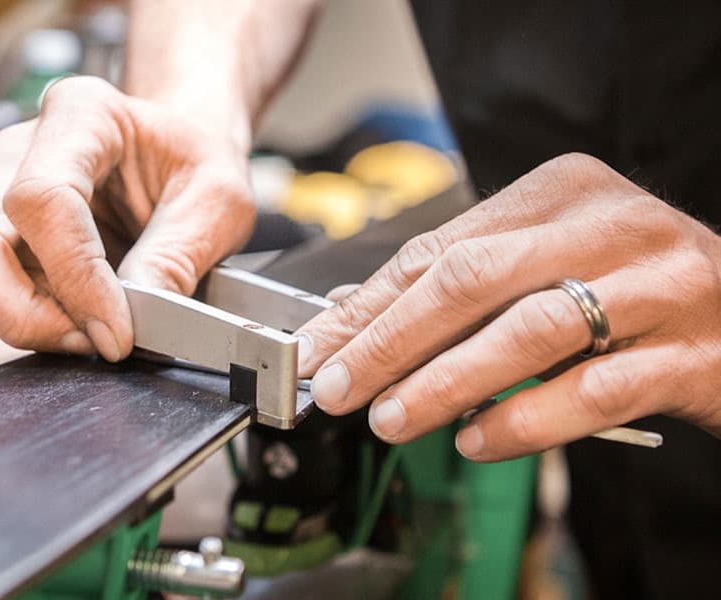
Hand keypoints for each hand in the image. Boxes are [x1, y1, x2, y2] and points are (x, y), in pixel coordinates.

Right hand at [0, 76, 254, 360]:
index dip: (75, 278)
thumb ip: (178, 256)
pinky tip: (73, 322)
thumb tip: (136, 320)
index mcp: (82, 115)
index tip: (118, 330)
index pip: (42, 200)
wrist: (180, 156)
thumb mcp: (219, 202)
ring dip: (19, 321)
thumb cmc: (198, 164)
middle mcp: (18, 149)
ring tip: (90, 333)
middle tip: (93, 341)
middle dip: (24, 312)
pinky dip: (18, 319)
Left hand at [296, 153, 720, 460]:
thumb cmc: (632, 292)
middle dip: (392, 341)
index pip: (440, 250)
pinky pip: (593, 389)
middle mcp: (609, 226)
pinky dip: (526, 419)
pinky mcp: (692, 353)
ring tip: (392, 420)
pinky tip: (478, 439)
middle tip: (341, 388)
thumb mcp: (547, 269)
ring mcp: (657, 285)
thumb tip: (363, 324)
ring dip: (446, 382)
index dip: (371, 306)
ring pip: (529, 332)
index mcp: (560, 193)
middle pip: (473, 280)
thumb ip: (468, 292)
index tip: (320, 349)